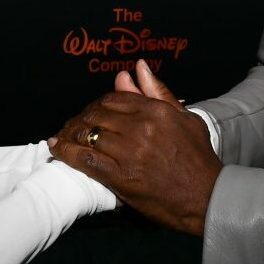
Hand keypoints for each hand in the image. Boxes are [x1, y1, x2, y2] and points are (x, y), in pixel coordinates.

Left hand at [49, 60, 220, 235]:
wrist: (207, 196)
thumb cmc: (198, 157)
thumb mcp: (185, 118)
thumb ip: (159, 92)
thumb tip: (138, 67)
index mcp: (155, 111)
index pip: (114, 98)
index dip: (98, 104)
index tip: (91, 112)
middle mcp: (140, 127)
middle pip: (97, 114)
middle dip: (81, 118)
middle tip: (72, 125)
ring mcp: (129, 152)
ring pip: (88, 134)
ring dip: (70, 134)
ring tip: (62, 136)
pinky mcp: (120, 176)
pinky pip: (85, 159)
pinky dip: (66, 152)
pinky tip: (56, 148)